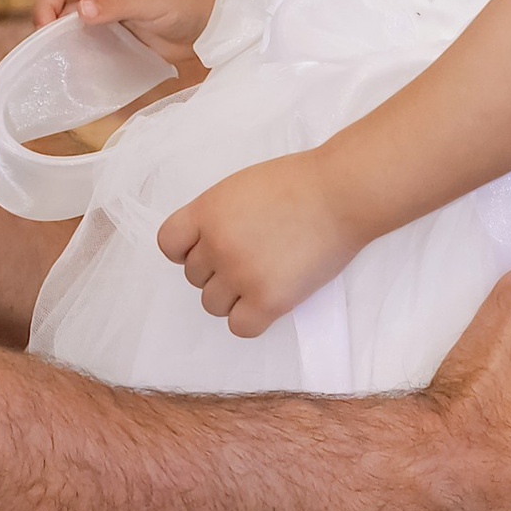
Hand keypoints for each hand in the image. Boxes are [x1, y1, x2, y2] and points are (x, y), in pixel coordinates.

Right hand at [30, 0, 226, 71]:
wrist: (215, 20)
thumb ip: (116, 2)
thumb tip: (81, 11)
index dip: (47, 2)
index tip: (47, 30)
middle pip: (60, 2)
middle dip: (48, 24)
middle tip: (48, 52)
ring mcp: (109, 14)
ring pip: (71, 25)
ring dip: (62, 42)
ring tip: (59, 63)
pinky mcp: (117, 37)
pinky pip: (89, 44)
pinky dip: (80, 55)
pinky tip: (80, 69)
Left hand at [158, 152, 359, 336]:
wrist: (341, 193)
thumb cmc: (300, 183)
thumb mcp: (242, 187)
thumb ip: (218, 215)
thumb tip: (207, 245)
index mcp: (208, 211)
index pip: (169, 244)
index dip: (186, 250)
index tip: (209, 249)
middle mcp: (217, 244)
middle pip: (194, 277)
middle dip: (218, 271)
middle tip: (254, 256)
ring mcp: (241, 274)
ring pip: (212, 305)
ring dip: (232, 296)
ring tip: (264, 276)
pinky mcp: (268, 300)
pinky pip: (239, 326)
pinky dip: (250, 319)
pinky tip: (269, 301)